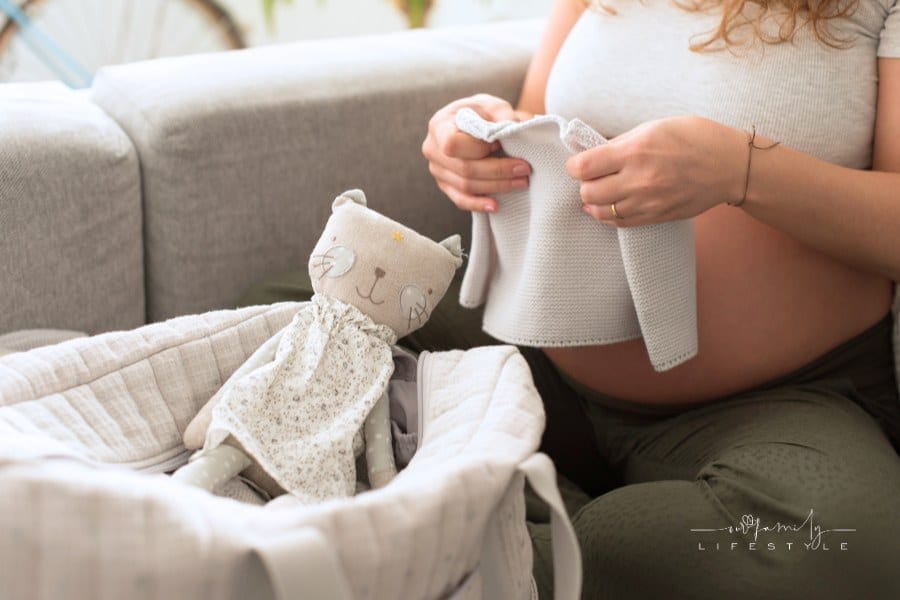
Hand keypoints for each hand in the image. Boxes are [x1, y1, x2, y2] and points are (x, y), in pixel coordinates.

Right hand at [422, 94, 532, 211]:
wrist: (473, 123)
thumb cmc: (482, 113)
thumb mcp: (493, 105)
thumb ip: (503, 114)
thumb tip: (514, 129)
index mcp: (439, 126)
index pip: (452, 144)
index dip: (477, 148)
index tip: (499, 144)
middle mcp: (432, 150)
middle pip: (464, 168)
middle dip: (498, 171)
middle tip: (524, 169)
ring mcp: (437, 170)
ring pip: (466, 186)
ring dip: (496, 187)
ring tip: (521, 182)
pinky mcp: (446, 186)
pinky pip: (460, 200)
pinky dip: (478, 205)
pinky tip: (496, 206)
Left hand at [566, 116, 747, 225]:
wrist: (730, 166)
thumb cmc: (694, 138)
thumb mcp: (654, 127)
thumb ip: (621, 142)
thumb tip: (591, 152)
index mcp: (635, 150)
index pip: (583, 167)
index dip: (573, 165)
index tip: (577, 163)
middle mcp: (639, 179)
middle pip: (588, 193)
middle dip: (584, 184)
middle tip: (592, 177)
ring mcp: (648, 202)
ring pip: (601, 212)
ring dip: (595, 202)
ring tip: (601, 192)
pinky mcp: (656, 217)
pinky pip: (620, 224)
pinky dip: (610, 216)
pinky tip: (612, 205)